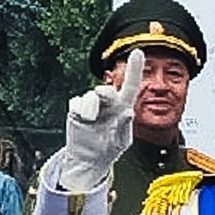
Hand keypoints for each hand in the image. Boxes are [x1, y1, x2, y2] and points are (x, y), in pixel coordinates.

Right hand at [51, 49, 138, 194]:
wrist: (89, 161)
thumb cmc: (109, 149)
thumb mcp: (121, 141)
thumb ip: (125, 127)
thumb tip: (128, 113)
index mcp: (122, 108)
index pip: (130, 86)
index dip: (134, 70)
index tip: (138, 52)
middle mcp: (108, 103)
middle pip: (106, 91)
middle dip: (105, 92)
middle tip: (102, 94)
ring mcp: (91, 106)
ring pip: (90, 97)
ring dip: (90, 107)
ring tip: (90, 119)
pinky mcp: (77, 110)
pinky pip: (77, 103)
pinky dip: (80, 110)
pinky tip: (83, 120)